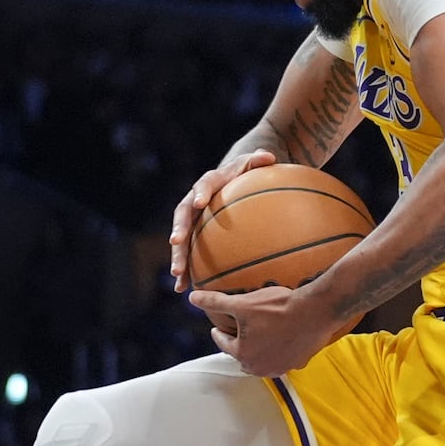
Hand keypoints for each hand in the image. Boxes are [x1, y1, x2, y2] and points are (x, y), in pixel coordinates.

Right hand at [169, 149, 277, 292]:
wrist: (234, 181)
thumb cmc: (247, 172)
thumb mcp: (253, 164)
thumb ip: (259, 160)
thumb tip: (268, 156)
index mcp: (210, 182)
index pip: (204, 184)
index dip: (201, 192)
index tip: (199, 203)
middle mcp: (195, 201)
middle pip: (183, 215)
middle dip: (178, 229)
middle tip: (176, 242)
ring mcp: (193, 220)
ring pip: (181, 239)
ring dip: (178, 256)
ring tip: (178, 275)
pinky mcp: (195, 235)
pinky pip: (188, 253)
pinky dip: (186, 270)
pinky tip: (184, 289)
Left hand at [189, 284, 348, 377]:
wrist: (316, 311)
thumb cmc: (278, 307)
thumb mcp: (243, 303)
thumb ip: (216, 302)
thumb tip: (192, 298)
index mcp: (244, 354)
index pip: (225, 344)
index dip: (219, 334)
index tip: (217, 329)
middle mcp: (261, 367)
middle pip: (244, 357)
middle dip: (240, 346)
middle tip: (239, 334)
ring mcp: (282, 367)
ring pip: (264, 361)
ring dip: (260, 351)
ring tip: (260, 338)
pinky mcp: (299, 362)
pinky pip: (285, 358)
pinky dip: (281, 350)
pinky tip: (284, 339)